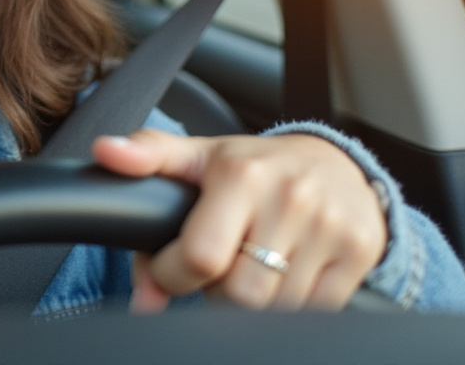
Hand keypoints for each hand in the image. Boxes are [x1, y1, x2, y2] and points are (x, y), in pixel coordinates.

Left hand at [92, 130, 386, 311]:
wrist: (335, 163)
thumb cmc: (253, 166)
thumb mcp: (196, 154)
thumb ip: (146, 157)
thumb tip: (104, 153)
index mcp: (241, 175)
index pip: (198, 257)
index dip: (171, 275)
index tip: (169, 268)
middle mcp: (290, 198)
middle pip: (237, 293)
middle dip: (213, 290)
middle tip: (215, 266)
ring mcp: (330, 228)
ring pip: (273, 308)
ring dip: (250, 300)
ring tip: (249, 265)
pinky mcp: (359, 253)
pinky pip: (314, 311)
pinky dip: (290, 305)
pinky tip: (282, 274)